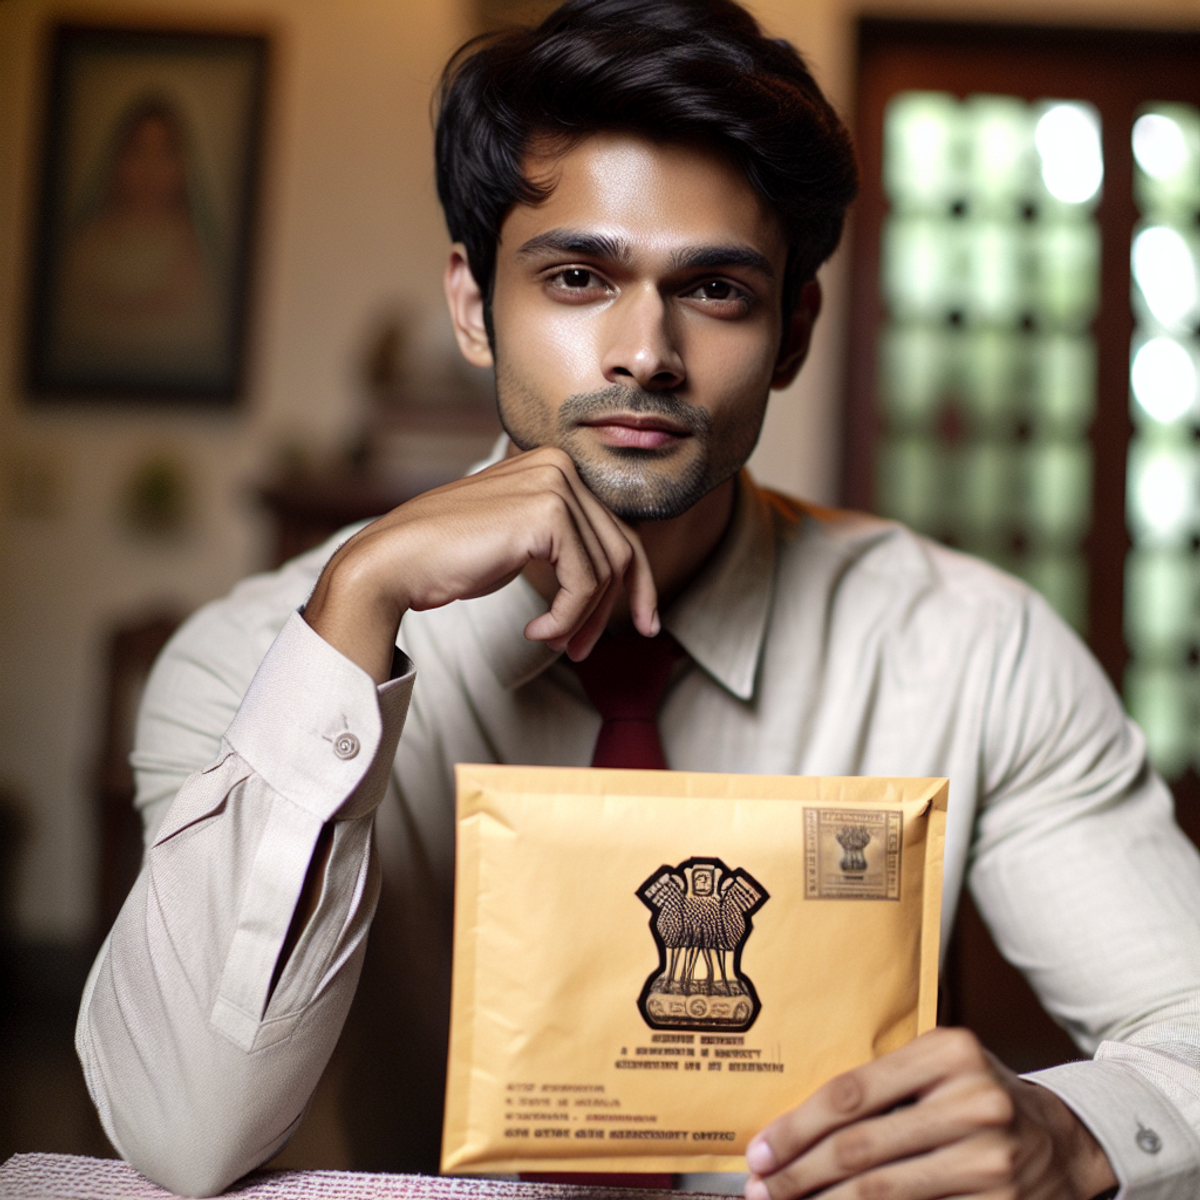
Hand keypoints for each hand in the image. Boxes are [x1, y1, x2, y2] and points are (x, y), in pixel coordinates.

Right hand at [303, 447, 657, 682]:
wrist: (395, 560)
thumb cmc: (450, 557)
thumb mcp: (519, 541)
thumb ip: (565, 543)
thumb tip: (619, 578)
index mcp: (556, 466)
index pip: (618, 530)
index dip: (638, 583)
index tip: (647, 624)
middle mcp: (560, 465)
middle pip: (621, 549)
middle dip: (613, 608)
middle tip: (585, 651)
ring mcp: (555, 484)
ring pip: (605, 570)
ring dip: (583, 619)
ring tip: (554, 642)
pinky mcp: (547, 512)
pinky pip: (585, 581)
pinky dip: (568, 617)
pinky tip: (538, 631)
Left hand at [744, 1027, 1116, 1199]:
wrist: (1064, 1142)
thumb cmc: (977, 1097)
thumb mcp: (939, 1068)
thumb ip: (881, 1085)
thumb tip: (794, 1126)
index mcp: (948, 1052)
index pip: (852, 1093)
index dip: (798, 1126)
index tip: (759, 1151)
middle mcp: (973, 1101)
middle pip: (860, 1147)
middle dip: (800, 1174)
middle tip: (760, 1192)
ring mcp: (992, 1158)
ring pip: (883, 1191)